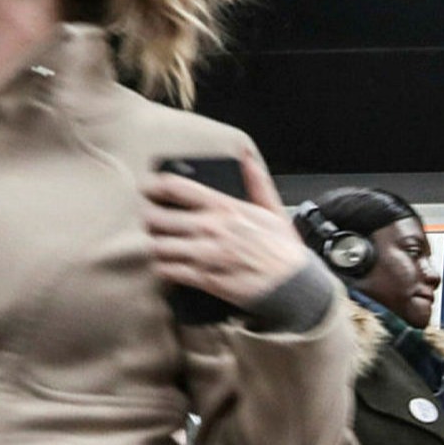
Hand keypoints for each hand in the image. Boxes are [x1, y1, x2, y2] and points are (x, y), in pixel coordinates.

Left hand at [142, 148, 310, 309]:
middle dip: (148, 218)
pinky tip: (168, 266)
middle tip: (149, 221)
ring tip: (159, 245)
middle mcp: (211, 228)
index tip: (148, 189)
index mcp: (225, 207)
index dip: (155, 186)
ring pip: (158, 245)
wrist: (295, 286)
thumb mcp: (274, 210)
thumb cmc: (284, 250)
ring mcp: (206, 255)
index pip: (176, 187)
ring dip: (154, 245)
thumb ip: (257, 183)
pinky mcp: (204, 279)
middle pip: (156, 217)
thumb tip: (247, 159)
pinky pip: (168, 271)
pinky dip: (163, 268)